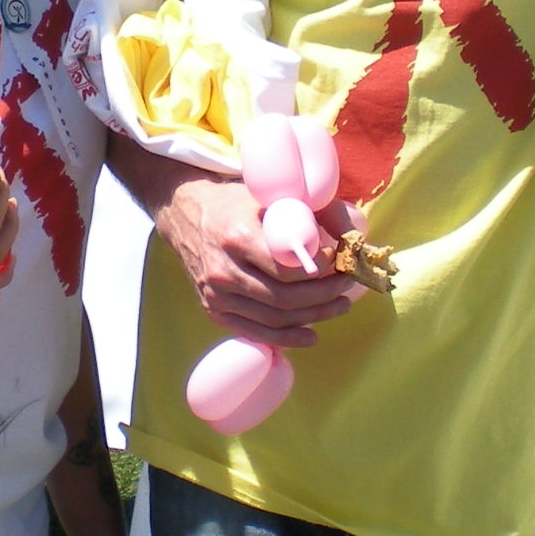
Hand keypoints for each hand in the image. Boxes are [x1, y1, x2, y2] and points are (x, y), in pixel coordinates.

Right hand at [151, 176, 366, 346]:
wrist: (186, 214)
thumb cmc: (235, 202)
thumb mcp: (269, 196)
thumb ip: (307, 214)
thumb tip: (348, 238)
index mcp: (237, 237)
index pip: (288, 269)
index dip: (321, 271)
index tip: (339, 261)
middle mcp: (223, 270)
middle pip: (284, 298)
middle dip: (324, 296)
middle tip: (348, 286)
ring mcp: (216, 295)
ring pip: (274, 319)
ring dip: (314, 316)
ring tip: (339, 305)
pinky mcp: (214, 309)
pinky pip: (255, 331)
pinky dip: (286, 338)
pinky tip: (311, 335)